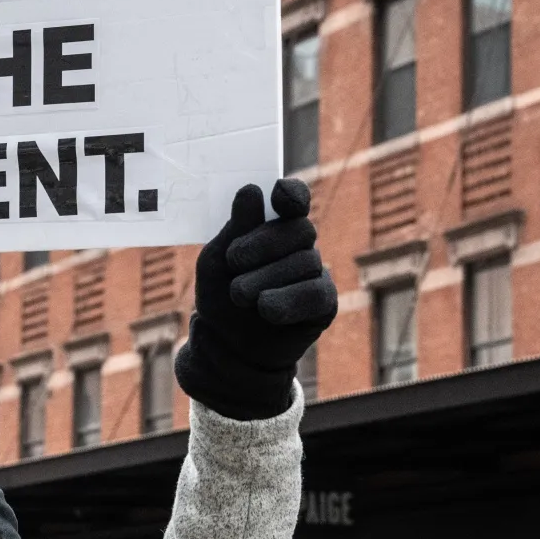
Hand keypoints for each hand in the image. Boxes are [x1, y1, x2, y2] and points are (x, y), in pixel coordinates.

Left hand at [174, 178, 338, 420]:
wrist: (227, 346)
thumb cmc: (221, 297)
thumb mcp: (216, 261)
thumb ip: (235, 228)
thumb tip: (253, 191)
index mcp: (274, 226)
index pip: (294, 199)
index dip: (292, 193)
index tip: (278, 192)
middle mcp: (299, 246)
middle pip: (299, 229)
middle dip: (264, 242)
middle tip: (234, 260)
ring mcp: (314, 273)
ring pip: (305, 262)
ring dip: (266, 277)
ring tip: (239, 295)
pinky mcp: (323, 304)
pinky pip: (316, 294)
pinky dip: (288, 300)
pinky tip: (266, 308)